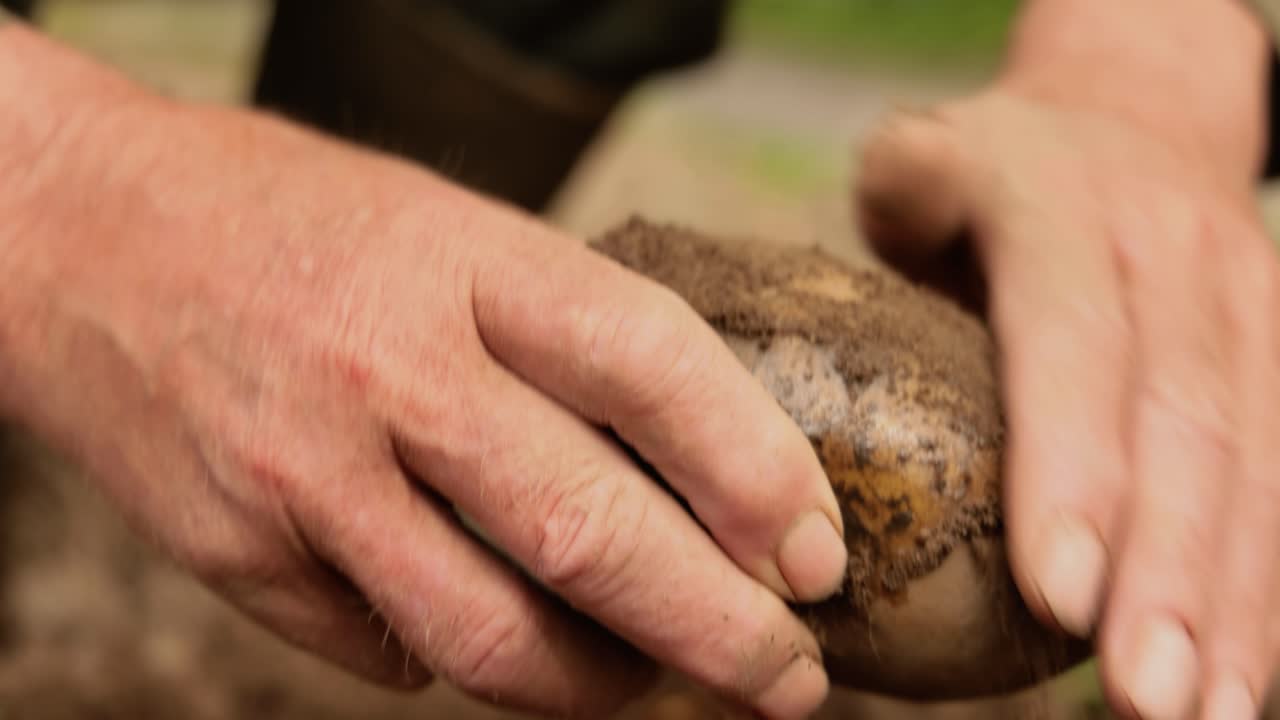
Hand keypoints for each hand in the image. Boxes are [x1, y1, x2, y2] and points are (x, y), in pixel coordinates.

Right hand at [0, 28, 847, 719]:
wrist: (82, 232)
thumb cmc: (297, 225)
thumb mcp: (444, 229)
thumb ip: (558, 337)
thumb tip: (701, 474)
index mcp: (457, 260)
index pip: (649, 363)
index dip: (754, 469)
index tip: (817, 554)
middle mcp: (383, 368)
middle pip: (587, 529)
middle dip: (716, 629)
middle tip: (788, 682)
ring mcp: (302, 472)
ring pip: (490, 635)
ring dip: (601, 685)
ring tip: (653, 682)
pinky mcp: (237, 555)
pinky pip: (390, 653)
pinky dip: (467, 662)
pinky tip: (494, 631)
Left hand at [855, 65, 1278, 719]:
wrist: (1125, 119)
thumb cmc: (982, 178)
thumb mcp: (914, 168)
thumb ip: (863, 260)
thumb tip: (785, 386)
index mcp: (1057, 200)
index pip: (1073, 338)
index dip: (1073, 466)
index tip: (1060, 597)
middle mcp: (1167, 247)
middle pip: (1183, 415)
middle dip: (1167, 569)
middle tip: (1138, 694)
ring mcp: (1244, 294)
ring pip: (1256, 456)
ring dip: (1234, 599)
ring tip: (1198, 715)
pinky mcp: (1277, 345)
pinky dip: (1266, 580)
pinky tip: (1239, 674)